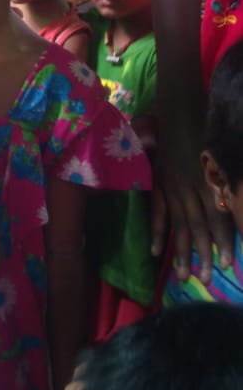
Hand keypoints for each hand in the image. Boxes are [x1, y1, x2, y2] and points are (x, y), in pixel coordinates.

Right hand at [151, 142, 232, 282]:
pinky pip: (157, 210)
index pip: (218, 216)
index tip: (227, 264)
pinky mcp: (158, 183)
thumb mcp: (225, 153)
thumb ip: (228, 179)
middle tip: (205, 280)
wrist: (180, 110)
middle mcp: (189, 186)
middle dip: (202, 253)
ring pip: (177, 223)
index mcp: (208, 179)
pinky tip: (155, 252)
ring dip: (180, 251)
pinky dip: (156, 230)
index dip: (223, 240)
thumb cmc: (209, 129)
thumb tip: (237, 204)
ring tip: (183, 276)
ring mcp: (171, 186)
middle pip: (197, 225)